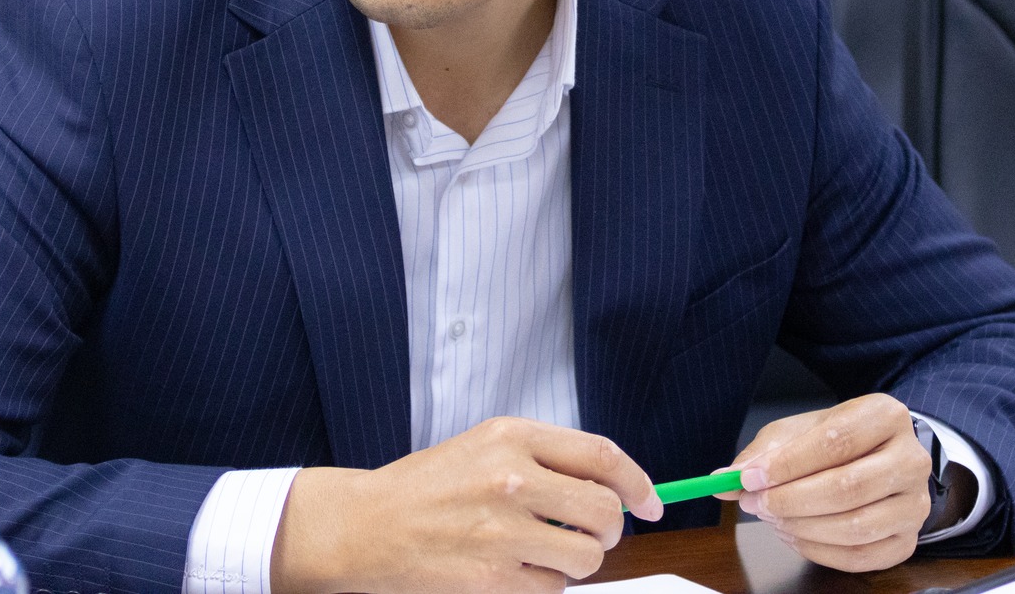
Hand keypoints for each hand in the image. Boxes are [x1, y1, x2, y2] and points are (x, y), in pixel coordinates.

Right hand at [270, 416, 662, 593]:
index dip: (637, 481)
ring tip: (544, 553)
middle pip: (604, 509)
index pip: (601, 454)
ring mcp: (502, 530)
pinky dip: (544, 585)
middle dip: (610, 529)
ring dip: (577, 561)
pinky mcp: (493, 578)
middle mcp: (512, 478)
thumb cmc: (425, 488)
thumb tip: (610, 485)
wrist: (364, 527)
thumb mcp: (483, 448)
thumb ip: (543, 458)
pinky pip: (553, 589)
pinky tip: (514, 570)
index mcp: (511, 435)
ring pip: (586, 556)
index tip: (650, 501)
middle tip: (594, 535)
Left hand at [721, 394, 932, 571]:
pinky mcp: (907, 540)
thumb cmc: (836, 441)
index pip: (835, 441)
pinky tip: (794, 536)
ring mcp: (914, 503)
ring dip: (802, 527)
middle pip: (848, 488)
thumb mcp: (798, 433)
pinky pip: (861, 557)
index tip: (750, 478)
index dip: (788, 464)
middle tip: (755, 503)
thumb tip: (725, 480)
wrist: (879, 457)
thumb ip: (762, 454)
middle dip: (791, 500)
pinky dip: (818, 551)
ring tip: (773, 518)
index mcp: (885, 416)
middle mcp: (911, 459)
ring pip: (855, 527)